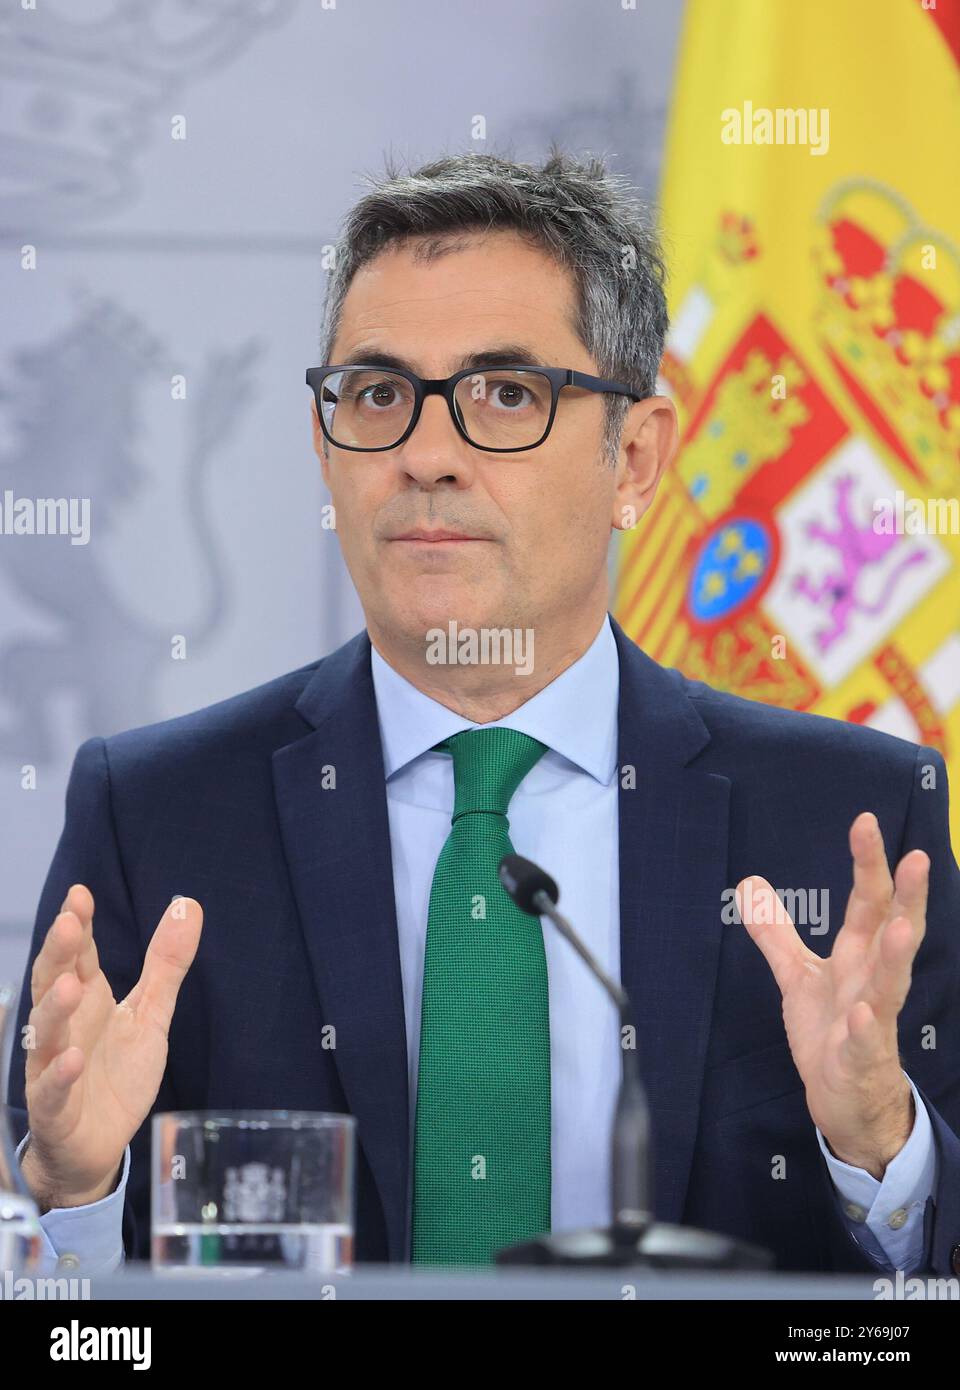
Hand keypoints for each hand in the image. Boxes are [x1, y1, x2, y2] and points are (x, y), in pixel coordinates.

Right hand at [20, 884, 201, 1210]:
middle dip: (58, 954)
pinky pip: (52, 1092)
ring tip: (72, 985)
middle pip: (54, 985)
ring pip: (46, 1035)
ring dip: (55, 1009)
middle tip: (68, 922)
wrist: (98, 1146)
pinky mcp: (57, 1111)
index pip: (77, 956)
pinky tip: (71, 1058)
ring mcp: (54, 1069)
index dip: (77, 925)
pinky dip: (59, 1075)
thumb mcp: (150, 1014)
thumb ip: (165, 964)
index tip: (80, 894)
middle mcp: (65, 1029)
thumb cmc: (117, 1074)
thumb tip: (187, 904)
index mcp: (87, 1001)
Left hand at [736, 812, 926, 1179]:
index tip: (864, 821)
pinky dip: (864, 1030)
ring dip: (896, 956)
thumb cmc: (833, 1032)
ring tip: (900, 925)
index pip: (868, 903)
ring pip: (891, 985)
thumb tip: (749, 883)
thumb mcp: (798, 976)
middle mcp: (872, 982)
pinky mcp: (860, 1061)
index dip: (867, 864)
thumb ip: (776, 932)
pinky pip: (865, 1044)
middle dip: (906, 897)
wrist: (849, 1103)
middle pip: (894, 933)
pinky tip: (862, 1016)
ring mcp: (872, 1021)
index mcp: (859, 957)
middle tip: (917, 857)